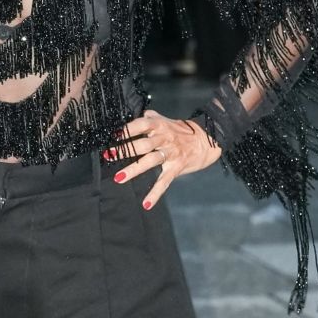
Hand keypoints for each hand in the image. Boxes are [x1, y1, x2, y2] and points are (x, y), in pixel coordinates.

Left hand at [102, 111, 221, 209]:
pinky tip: (146, 204)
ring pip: (150, 161)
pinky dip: (155, 193)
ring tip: (119, 178)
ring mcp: (170, 154)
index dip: (128, 129)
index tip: (115, 134)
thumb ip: (152, 118)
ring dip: (133, 170)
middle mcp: (164, 139)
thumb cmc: (183, 131)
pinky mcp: (176, 168)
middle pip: (143, 144)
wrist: (207, 140)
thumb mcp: (167, 121)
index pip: (142, 124)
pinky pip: (164, 181)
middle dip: (125, 150)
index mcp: (160, 126)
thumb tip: (141, 113)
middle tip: (110, 155)